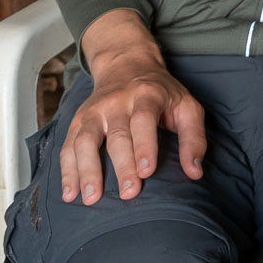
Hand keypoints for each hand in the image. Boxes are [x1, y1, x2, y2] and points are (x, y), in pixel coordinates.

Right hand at [60, 11, 206, 204]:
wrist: (127, 64)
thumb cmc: (161, 92)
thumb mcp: (186, 105)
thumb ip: (194, 138)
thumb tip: (195, 172)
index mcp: (146, 95)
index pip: (143, 120)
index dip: (144, 145)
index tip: (146, 172)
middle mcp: (116, 102)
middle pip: (116, 135)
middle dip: (122, 165)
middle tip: (128, 194)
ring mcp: (94, 111)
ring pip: (86, 140)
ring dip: (87, 171)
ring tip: (92, 199)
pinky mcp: (79, 121)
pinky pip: (68, 146)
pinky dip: (67, 171)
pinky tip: (70, 194)